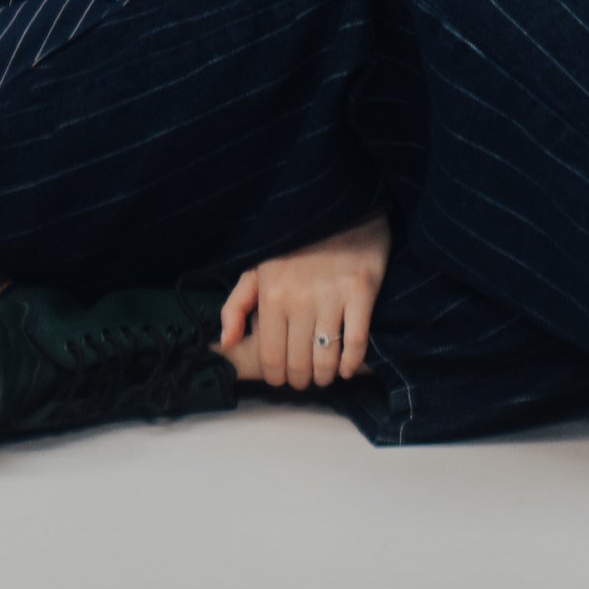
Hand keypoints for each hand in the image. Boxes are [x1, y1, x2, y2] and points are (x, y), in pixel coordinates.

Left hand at [219, 214, 390, 391]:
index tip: (283, 378)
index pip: (271, 357)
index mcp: (271, 294)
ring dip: (325, 376)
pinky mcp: (361, 290)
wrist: (338, 209)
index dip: (277, 376)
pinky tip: (347, 368)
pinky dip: (352, 364)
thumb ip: (236, 306)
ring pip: (327, 359)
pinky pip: (357, 342)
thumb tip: (227, 344)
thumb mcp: (258, 269)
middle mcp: (300, 299)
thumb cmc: (295, 246)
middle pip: (299, 363)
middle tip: (304, 378)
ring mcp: (332, 295)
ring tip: (325, 374)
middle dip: (301, 379)